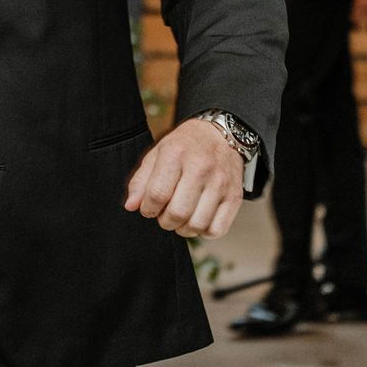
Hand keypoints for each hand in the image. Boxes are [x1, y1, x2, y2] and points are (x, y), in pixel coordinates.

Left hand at [123, 118, 244, 238]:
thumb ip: (141, 180)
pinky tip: (198, 219)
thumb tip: (131, 206)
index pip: (157, 194)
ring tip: (180, 218)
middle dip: (164, 221)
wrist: (221, 135)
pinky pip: (217, 229)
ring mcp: (220, 183)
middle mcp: (200, 168)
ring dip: (183, 229)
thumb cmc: (184, 147)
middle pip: (177, 213)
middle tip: (164, 215)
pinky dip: (204, 232)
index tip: (148, 208)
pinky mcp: (234, 196)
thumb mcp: (157, 154)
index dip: (147, 208)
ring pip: (197, 224)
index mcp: (176, 154)